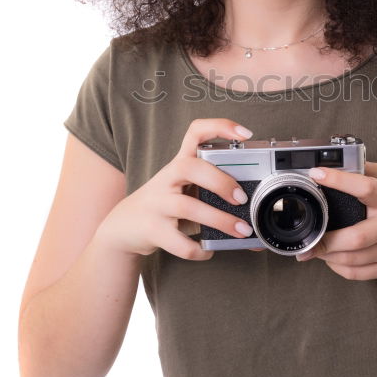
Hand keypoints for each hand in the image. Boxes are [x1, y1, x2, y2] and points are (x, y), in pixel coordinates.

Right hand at [95, 118, 255, 260]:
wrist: (124, 228)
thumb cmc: (165, 206)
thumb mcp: (185, 191)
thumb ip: (214, 199)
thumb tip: (252, 224)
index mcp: (179, 164)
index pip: (196, 132)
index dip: (220, 127)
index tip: (245, 134)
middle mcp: (167, 178)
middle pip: (190, 167)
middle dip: (220, 181)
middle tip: (241, 198)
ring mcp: (157, 204)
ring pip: (188, 207)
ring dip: (220, 220)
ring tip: (241, 230)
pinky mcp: (152, 229)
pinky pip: (180, 242)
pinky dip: (199, 249)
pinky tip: (207, 249)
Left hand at [296, 161, 376, 279]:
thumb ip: (371, 171)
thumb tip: (343, 162)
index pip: (366, 187)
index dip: (340, 180)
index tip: (317, 174)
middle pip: (357, 238)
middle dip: (328, 240)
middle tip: (309, 235)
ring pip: (353, 259)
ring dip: (327, 255)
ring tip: (313, 247)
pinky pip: (359, 273)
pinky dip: (339, 268)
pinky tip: (331, 259)